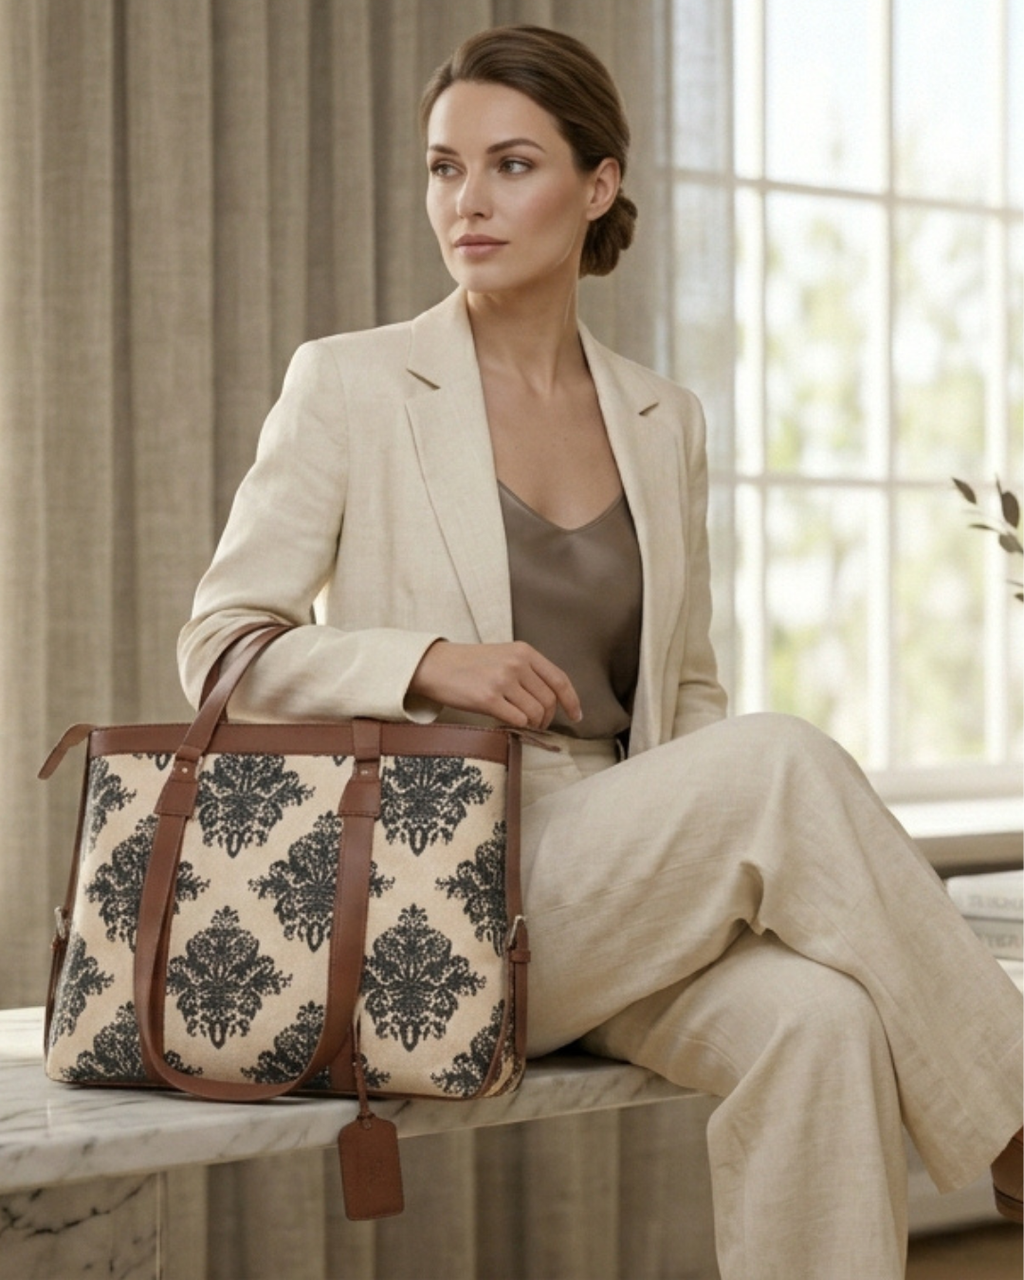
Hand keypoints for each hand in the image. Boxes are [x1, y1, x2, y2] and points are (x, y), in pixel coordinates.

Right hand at [409, 640, 581, 729]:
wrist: (434, 666)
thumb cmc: (469, 664)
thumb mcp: (503, 656)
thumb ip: (527, 672)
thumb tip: (551, 701)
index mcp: (524, 651)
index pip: (559, 679)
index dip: (572, 701)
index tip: (576, 715)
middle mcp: (516, 663)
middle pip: (549, 700)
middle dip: (548, 718)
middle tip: (537, 724)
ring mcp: (502, 680)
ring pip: (535, 713)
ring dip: (532, 724)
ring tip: (520, 722)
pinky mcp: (488, 698)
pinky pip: (517, 720)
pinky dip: (516, 726)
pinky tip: (507, 721)